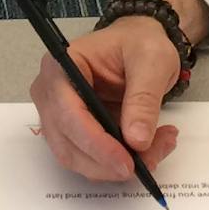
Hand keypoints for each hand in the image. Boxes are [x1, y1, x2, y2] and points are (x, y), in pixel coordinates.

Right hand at [28, 17, 181, 180]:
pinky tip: (148, 148)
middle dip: (110, 160)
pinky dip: (117, 163)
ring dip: (116, 166)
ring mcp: (58, 117)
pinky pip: (90, 160)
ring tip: (158, 147)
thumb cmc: (139, 44)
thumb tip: (137, 140)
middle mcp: (50, 94)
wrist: (139, 46)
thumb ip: (143, 99)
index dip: (95, 143)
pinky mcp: (72, 133)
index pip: (67, 113)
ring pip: (79, 159)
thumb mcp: (152, 61)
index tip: (126, 162)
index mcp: (61, 66)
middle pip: (68, 144)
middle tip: (153, 157)